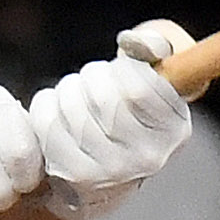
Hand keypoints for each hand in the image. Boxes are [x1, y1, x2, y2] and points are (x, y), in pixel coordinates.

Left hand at [28, 24, 191, 219]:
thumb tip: (130, 42)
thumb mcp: (154, 75)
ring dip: (66, 89)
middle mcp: (148, 158)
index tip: (118, 73)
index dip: (119, 69)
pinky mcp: (76, 177)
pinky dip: (45, 107)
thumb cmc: (129, 111)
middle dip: (90, 76)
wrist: (107, 175)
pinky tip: (55, 111)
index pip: (138, 87)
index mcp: (174, 131)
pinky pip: (49, 125)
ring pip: (73, 107)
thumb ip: (154, 46)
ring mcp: (111, 171)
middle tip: (91, 81)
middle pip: (103, 97)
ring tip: (74, 95)